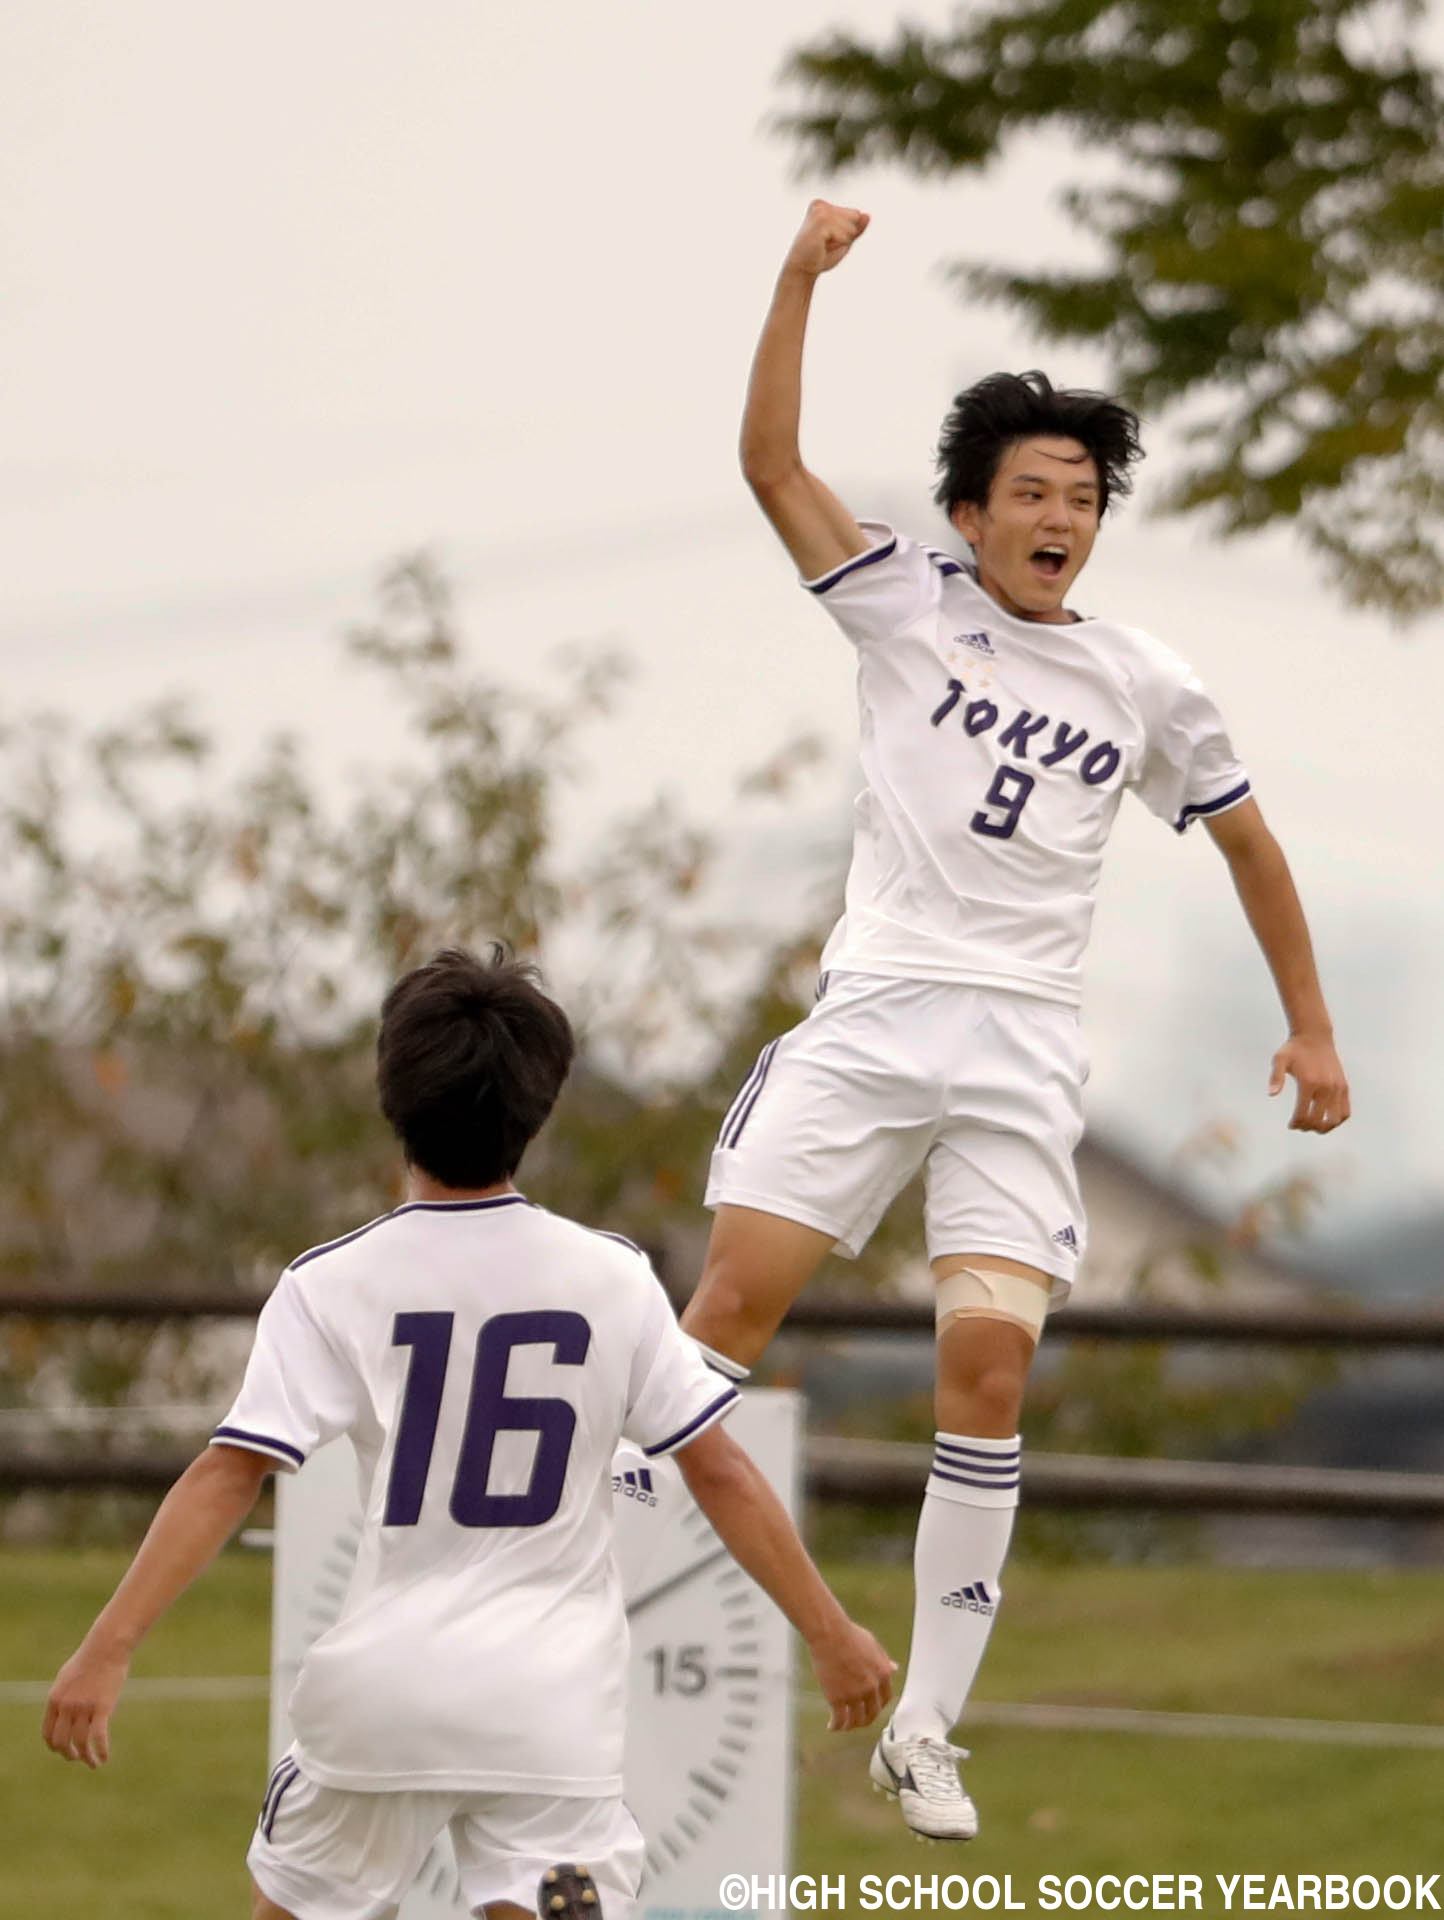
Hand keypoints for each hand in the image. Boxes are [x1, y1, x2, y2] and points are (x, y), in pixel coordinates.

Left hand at [42, 1643, 128, 1767]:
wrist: (107, 1646)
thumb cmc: (90, 1659)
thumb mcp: (67, 1678)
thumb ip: (62, 1697)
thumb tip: (62, 1714)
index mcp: (54, 1700)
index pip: (48, 1734)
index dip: (55, 1747)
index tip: (66, 1751)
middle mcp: (66, 1706)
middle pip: (62, 1742)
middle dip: (69, 1755)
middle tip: (78, 1758)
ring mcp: (84, 1707)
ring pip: (81, 1743)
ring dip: (86, 1758)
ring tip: (93, 1763)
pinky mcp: (103, 1707)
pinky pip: (99, 1737)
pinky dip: (101, 1751)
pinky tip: (104, 1758)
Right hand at [782, 199, 869, 278]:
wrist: (801, 270)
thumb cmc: (820, 256)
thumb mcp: (843, 241)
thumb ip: (856, 228)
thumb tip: (867, 215)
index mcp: (823, 205)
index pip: (855, 214)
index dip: (848, 232)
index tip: (830, 240)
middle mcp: (820, 205)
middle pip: (855, 217)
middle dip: (846, 235)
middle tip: (827, 245)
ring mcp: (820, 211)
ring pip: (851, 227)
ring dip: (842, 241)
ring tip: (824, 246)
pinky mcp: (820, 221)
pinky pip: (845, 234)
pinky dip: (839, 244)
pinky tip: (822, 247)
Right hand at [807, 1615, 895, 1731]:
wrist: (830, 1634)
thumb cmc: (849, 1635)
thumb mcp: (873, 1645)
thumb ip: (884, 1660)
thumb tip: (894, 1668)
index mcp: (882, 1674)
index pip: (886, 1698)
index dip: (879, 1705)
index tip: (873, 1707)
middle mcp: (871, 1687)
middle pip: (872, 1713)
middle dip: (866, 1719)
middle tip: (859, 1720)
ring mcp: (854, 1695)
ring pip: (856, 1720)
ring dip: (851, 1725)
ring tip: (845, 1726)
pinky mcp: (837, 1698)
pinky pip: (839, 1719)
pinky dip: (836, 1726)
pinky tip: (832, 1726)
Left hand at [1269, 1032, 1349, 1132]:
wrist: (1315, 1035)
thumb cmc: (1294, 1049)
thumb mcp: (1279, 1059)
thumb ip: (1275, 1077)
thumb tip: (1271, 1094)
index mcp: (1309, 1083)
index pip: (1303, 1114)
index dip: (1296, 1123)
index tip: (1290, 1125)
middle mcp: (1325, 1087)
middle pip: (1318, 1120)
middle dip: (1307, 1127)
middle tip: (1299, 1126)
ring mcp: (1337, 1088)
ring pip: (1335, 1119)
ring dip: (1324, 1127)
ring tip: (1314, 1126)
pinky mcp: (1344, 1086)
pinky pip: (1345, 1111)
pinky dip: (1337, 1120)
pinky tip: (1327, 1120)